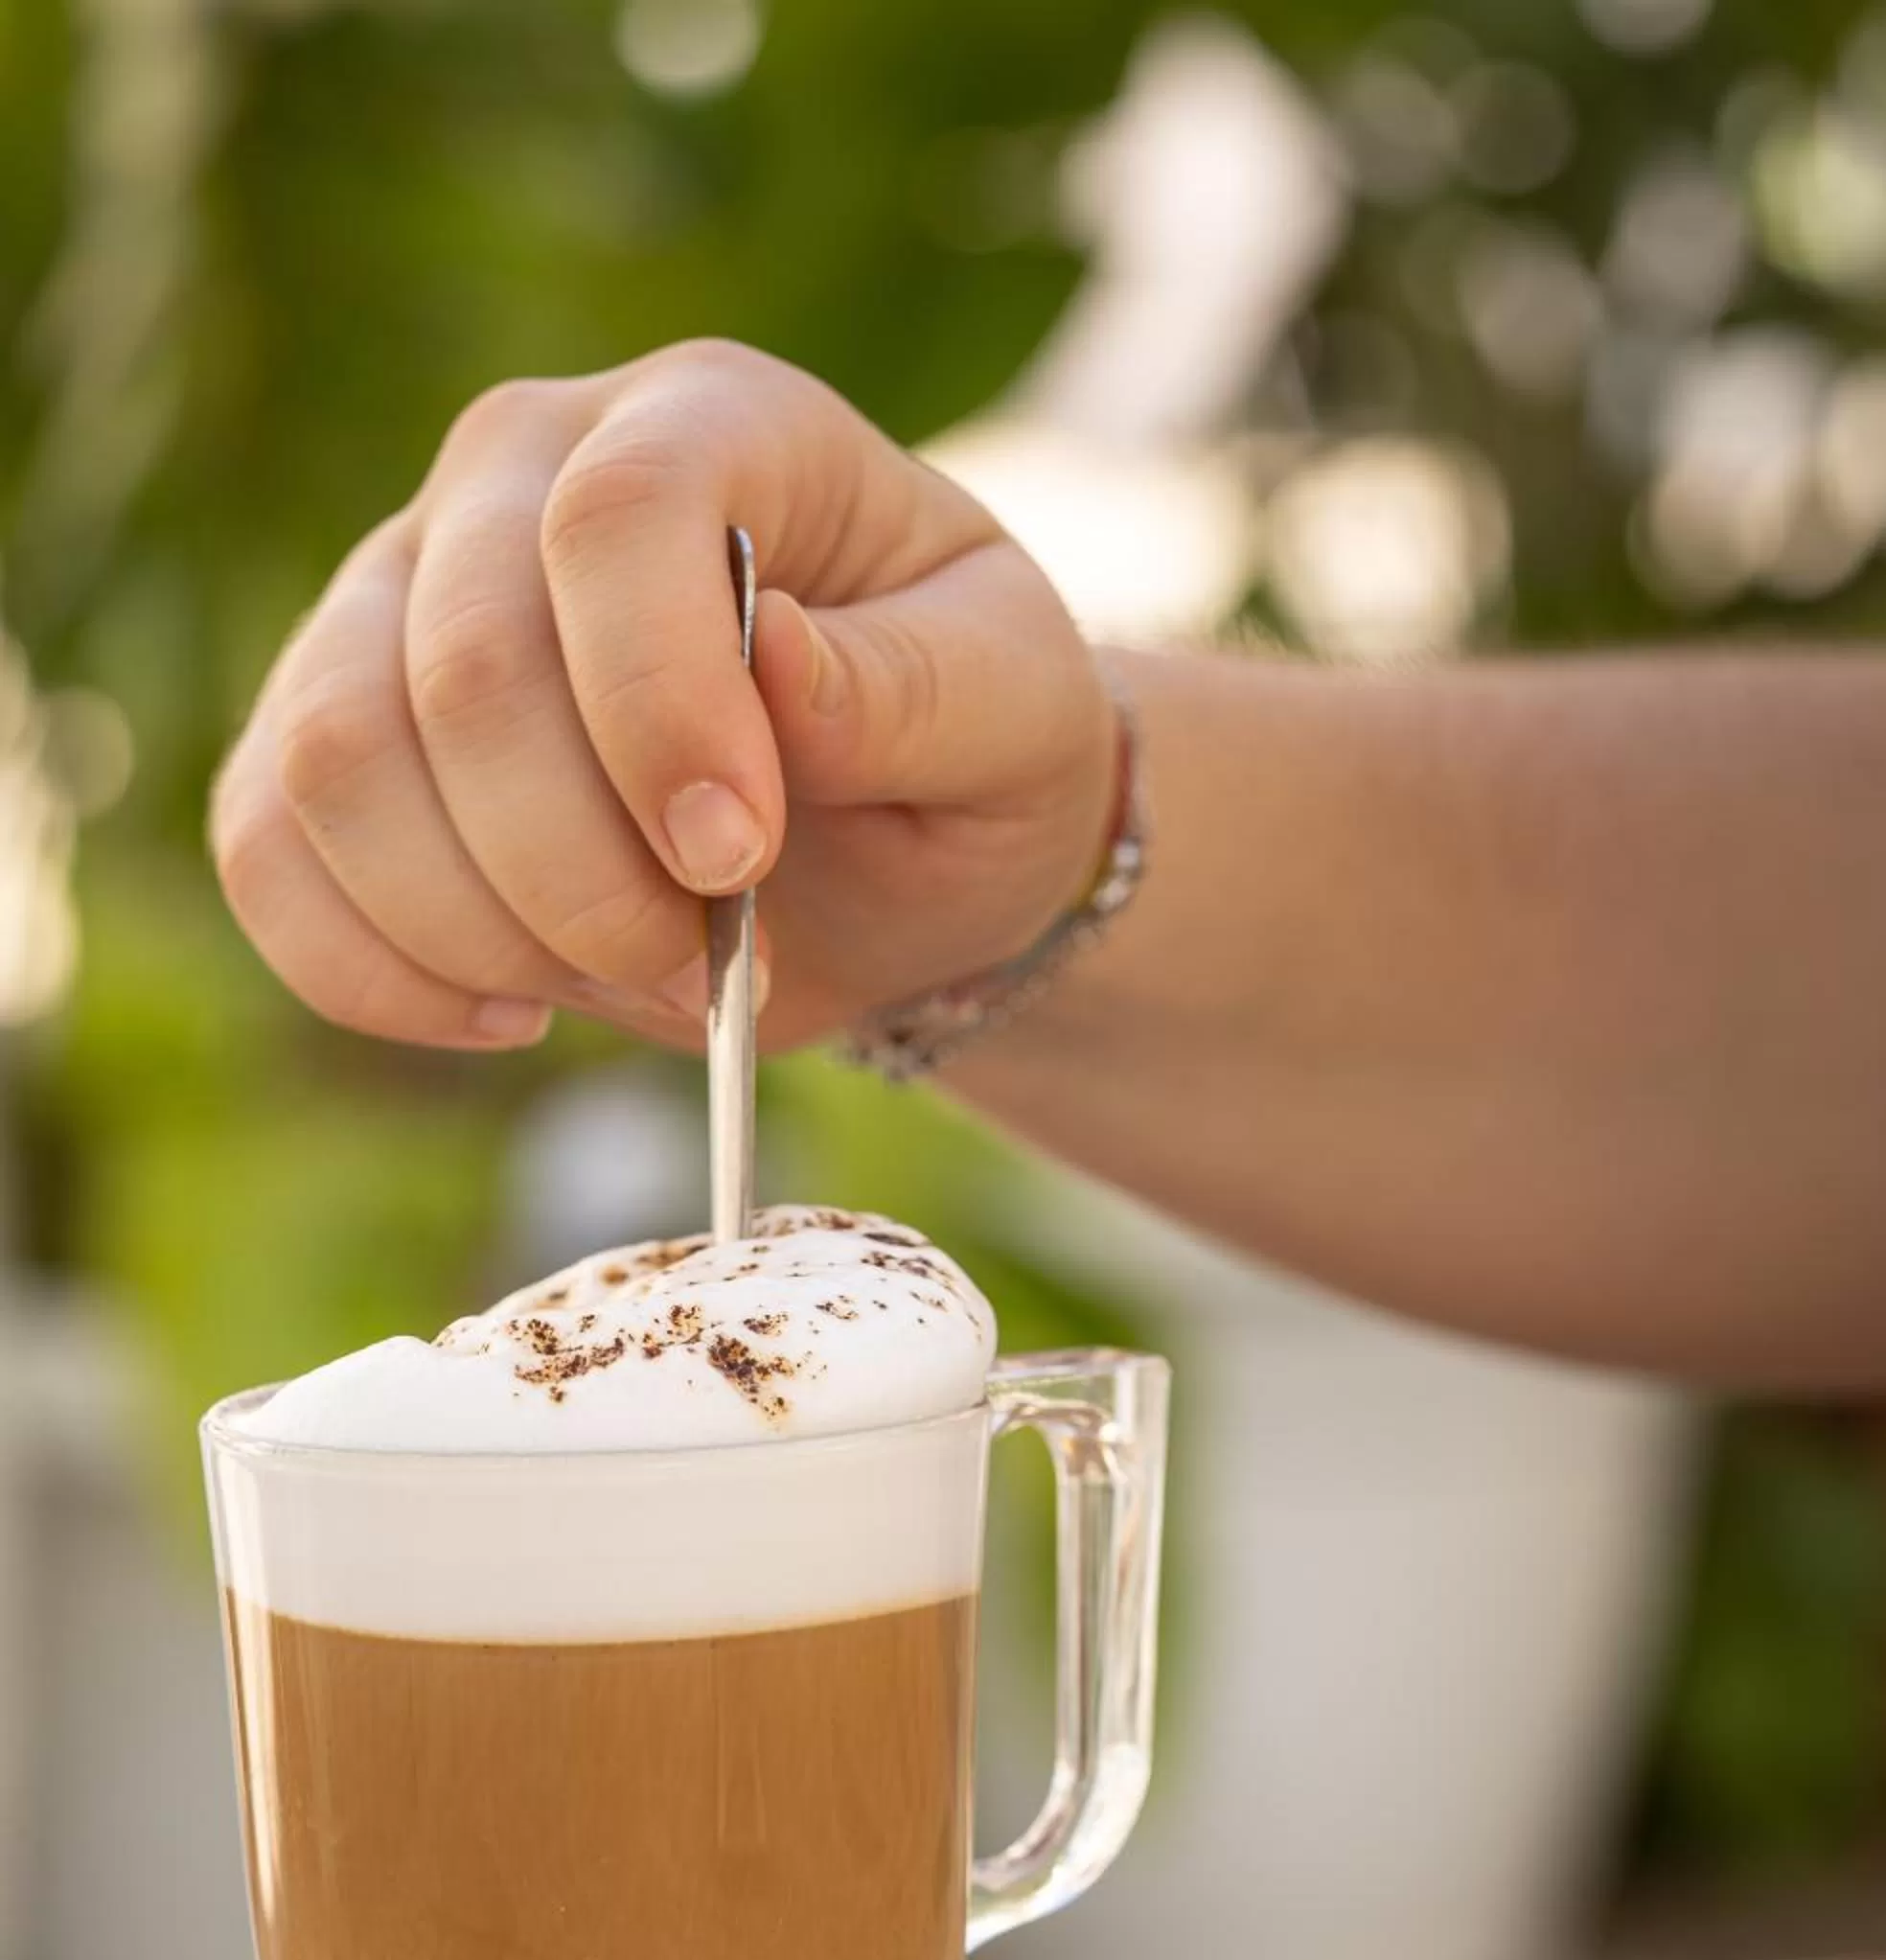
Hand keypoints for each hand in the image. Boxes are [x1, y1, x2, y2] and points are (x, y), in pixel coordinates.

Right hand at [211, 340, 1117, 1054]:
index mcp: (709, 421)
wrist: (893, 840)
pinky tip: (510, 1011)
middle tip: (708, 964)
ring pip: (338, 763)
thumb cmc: (960, 752)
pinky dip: (371, 966)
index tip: (737, 858)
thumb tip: (779, 661)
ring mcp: (395, 592)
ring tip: (634, 979)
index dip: (657, 707)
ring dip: (486, 928)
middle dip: (584, 869)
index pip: (617, 517)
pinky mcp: (324, 730)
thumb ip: (922, 688)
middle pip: (463, 664)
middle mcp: (518, 471)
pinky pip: (267, 847)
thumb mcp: (1018, 717)